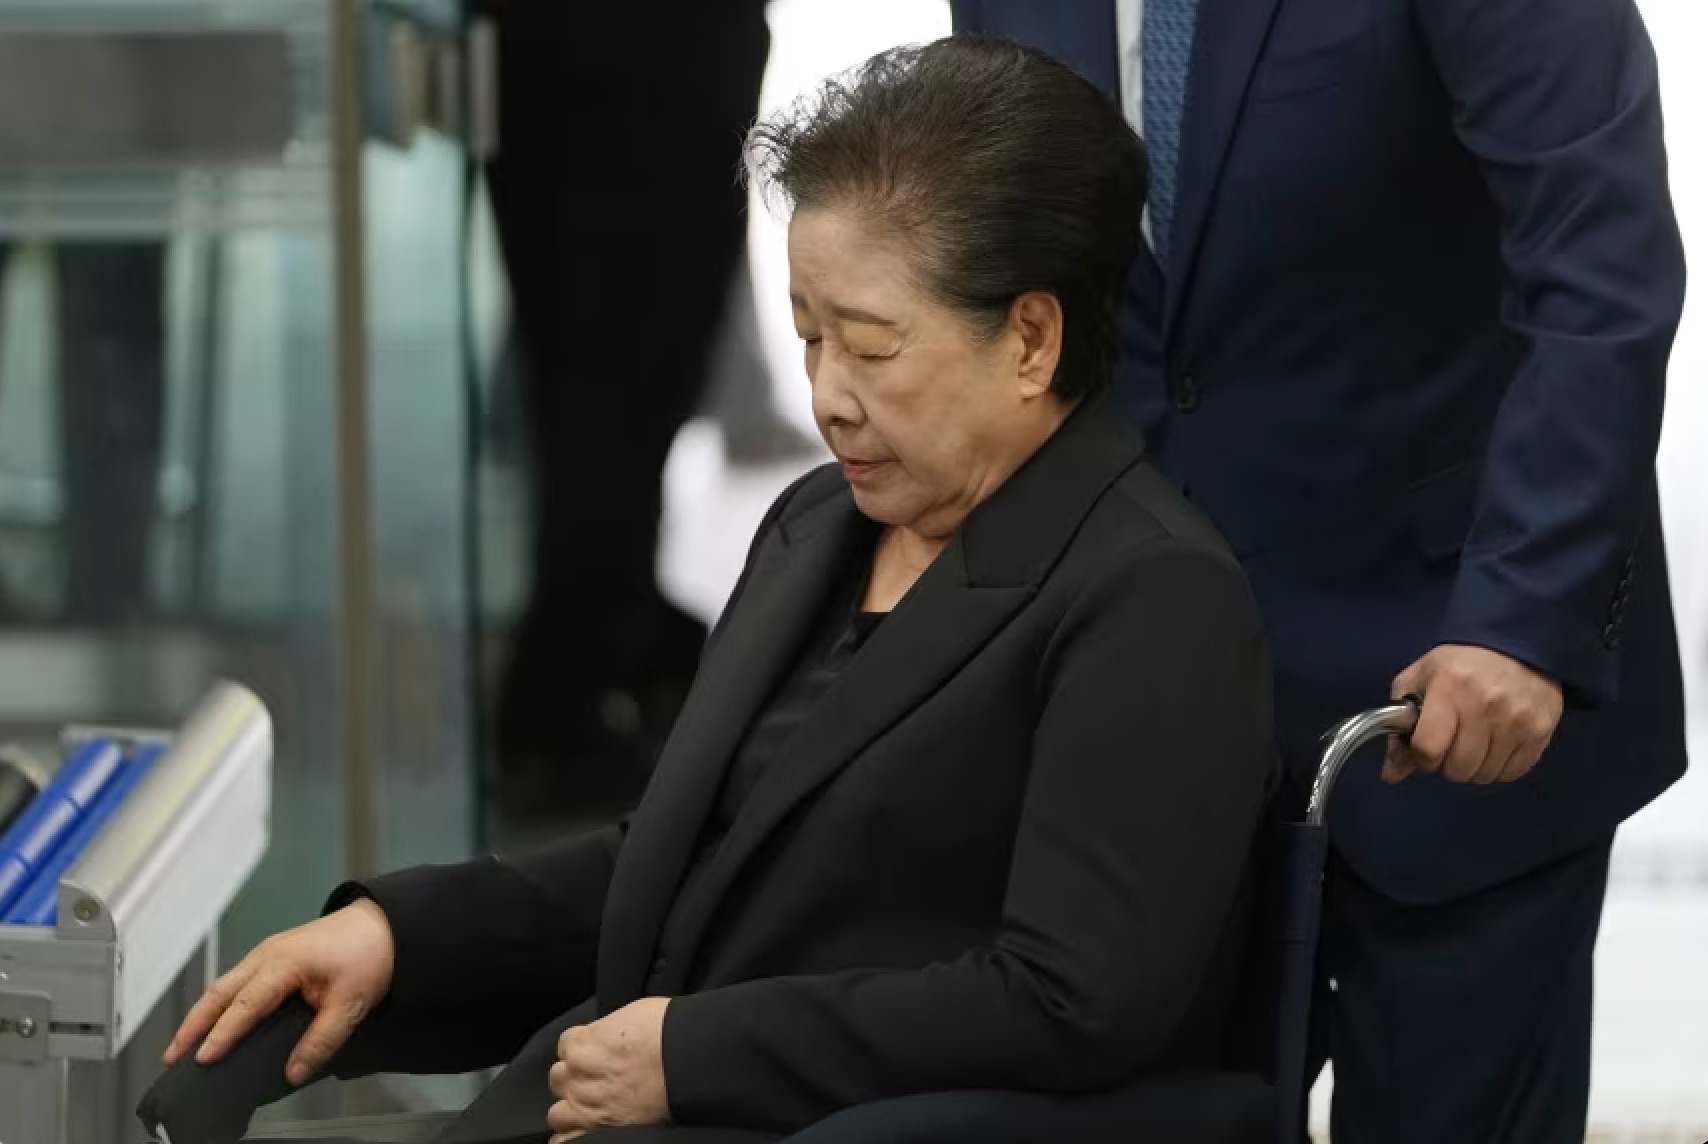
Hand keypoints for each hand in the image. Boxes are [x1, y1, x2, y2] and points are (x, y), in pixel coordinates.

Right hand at [164, 899, 395, 1085]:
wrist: (383, 924)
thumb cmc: (368, 957)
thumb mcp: (351, 1004)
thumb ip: (321, 1040)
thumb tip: (294, 1073)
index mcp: (284, 964)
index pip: (245, 1005)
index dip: (223, 1034)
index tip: (202, 1058)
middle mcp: (267, 955)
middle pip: (220, 992)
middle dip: (193, 1025)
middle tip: (172, 1056)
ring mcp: (267, 952)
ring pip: (224, 984)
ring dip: (201, 1013)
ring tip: (183, 1045)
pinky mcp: (273, 954)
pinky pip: (236, 979)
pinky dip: (219, 1002)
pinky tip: (215, 1019)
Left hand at [547, 997, 671, 1141]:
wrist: (689, 1061)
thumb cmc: (668, 1032)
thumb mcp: (632, 1015)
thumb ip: (606, 1032)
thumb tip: (606, 1037)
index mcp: (582, 1043)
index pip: (566, 1045)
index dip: (584, 1050)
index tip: (598, 1053)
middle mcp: (576, 1075)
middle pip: (559, 1078)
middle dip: (576, 1078)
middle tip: (600, 1079)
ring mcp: (584, 1106)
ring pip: (558, 1113)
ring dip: (574, 1109)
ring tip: (596, 1107)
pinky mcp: (596, 1130)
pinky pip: (565, 1140)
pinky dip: (573, 1136)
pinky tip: (587, 1129)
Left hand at [1384, 644, 1563, 784]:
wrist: (1513, 643)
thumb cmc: (1458, 663)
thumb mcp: (1417, 680)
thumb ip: (1398, 727)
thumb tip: (1391, 774)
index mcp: (1449, 690)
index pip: (1429, 749)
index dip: (1422, 756)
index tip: (1425, 747)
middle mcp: (1485, 708)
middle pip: (1458, 768)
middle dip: (1447, 764)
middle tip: (1450, 744)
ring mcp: (1516, 722)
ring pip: (1485, 775)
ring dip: (1473, 767)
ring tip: (1472, 743)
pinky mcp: (1540, 732)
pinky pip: (1512, 773)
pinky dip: (1499, 767)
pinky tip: (1494, 746)